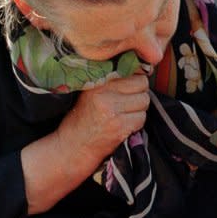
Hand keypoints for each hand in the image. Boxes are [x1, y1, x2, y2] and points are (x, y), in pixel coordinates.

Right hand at [22, 74, 149, 213]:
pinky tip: (123, 125)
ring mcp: (113, 111)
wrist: (72, 147)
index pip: (131, 70)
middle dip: (139, 93)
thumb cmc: (82, 120)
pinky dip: (136, 123)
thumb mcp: (90, 93)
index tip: (132, 85)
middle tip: (128, 102)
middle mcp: (105, 94)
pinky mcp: (120, 126)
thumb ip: (111, 81)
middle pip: (142, 84)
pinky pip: (141, 118)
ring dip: (139, 109)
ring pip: (144, 101)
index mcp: (98, 82)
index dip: (135, 79)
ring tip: (124, 114)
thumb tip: (141, 71)